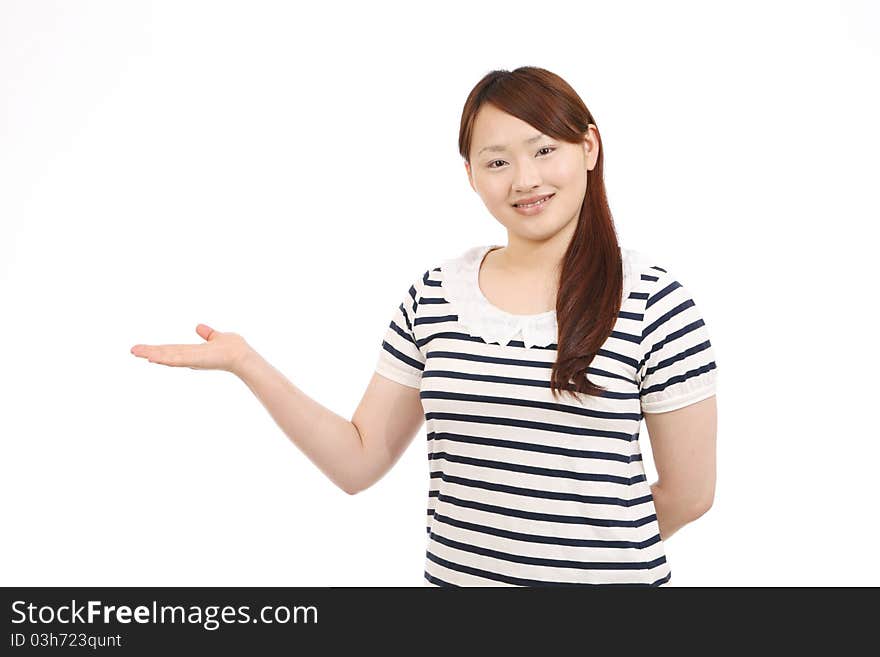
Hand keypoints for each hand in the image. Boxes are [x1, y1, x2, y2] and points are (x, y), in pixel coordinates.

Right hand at [131, 324, 252, 374]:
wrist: (242, 355)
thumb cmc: (233, 348)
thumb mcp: (217, 337)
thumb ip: (208, 333)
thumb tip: (199, 327)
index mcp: (193, 351)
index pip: (171, 349)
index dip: (157, 349)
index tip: (143, 348)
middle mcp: (190, 357)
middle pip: (166, 353)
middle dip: (149, 352)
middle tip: (132, 350)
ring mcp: (192, 359)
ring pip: (168, 357)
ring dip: (152, 354)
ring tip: (137, 353)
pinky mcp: (196, 361)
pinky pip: (177, 360)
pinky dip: (165, 359)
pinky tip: (153, 358)